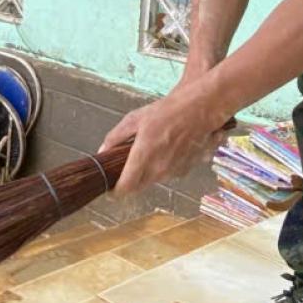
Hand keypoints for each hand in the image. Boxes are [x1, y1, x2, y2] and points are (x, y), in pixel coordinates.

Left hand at [99, 83, 231, 198]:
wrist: (199, 110)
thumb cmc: (167, 112)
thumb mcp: (135, 119)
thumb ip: (116, 137)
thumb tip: (102, 151)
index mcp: (144, 157)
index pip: (125, 188)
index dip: (115, 192)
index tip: (109, 189)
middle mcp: (159, 169)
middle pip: (138, 188)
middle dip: (128, 183)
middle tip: (122, 171)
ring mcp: (173, 171)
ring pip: (153, 180)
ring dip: (146, 174)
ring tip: (147, 153)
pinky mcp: (185, 170)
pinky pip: (168, 174)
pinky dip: (162, 167)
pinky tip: (164, 150)